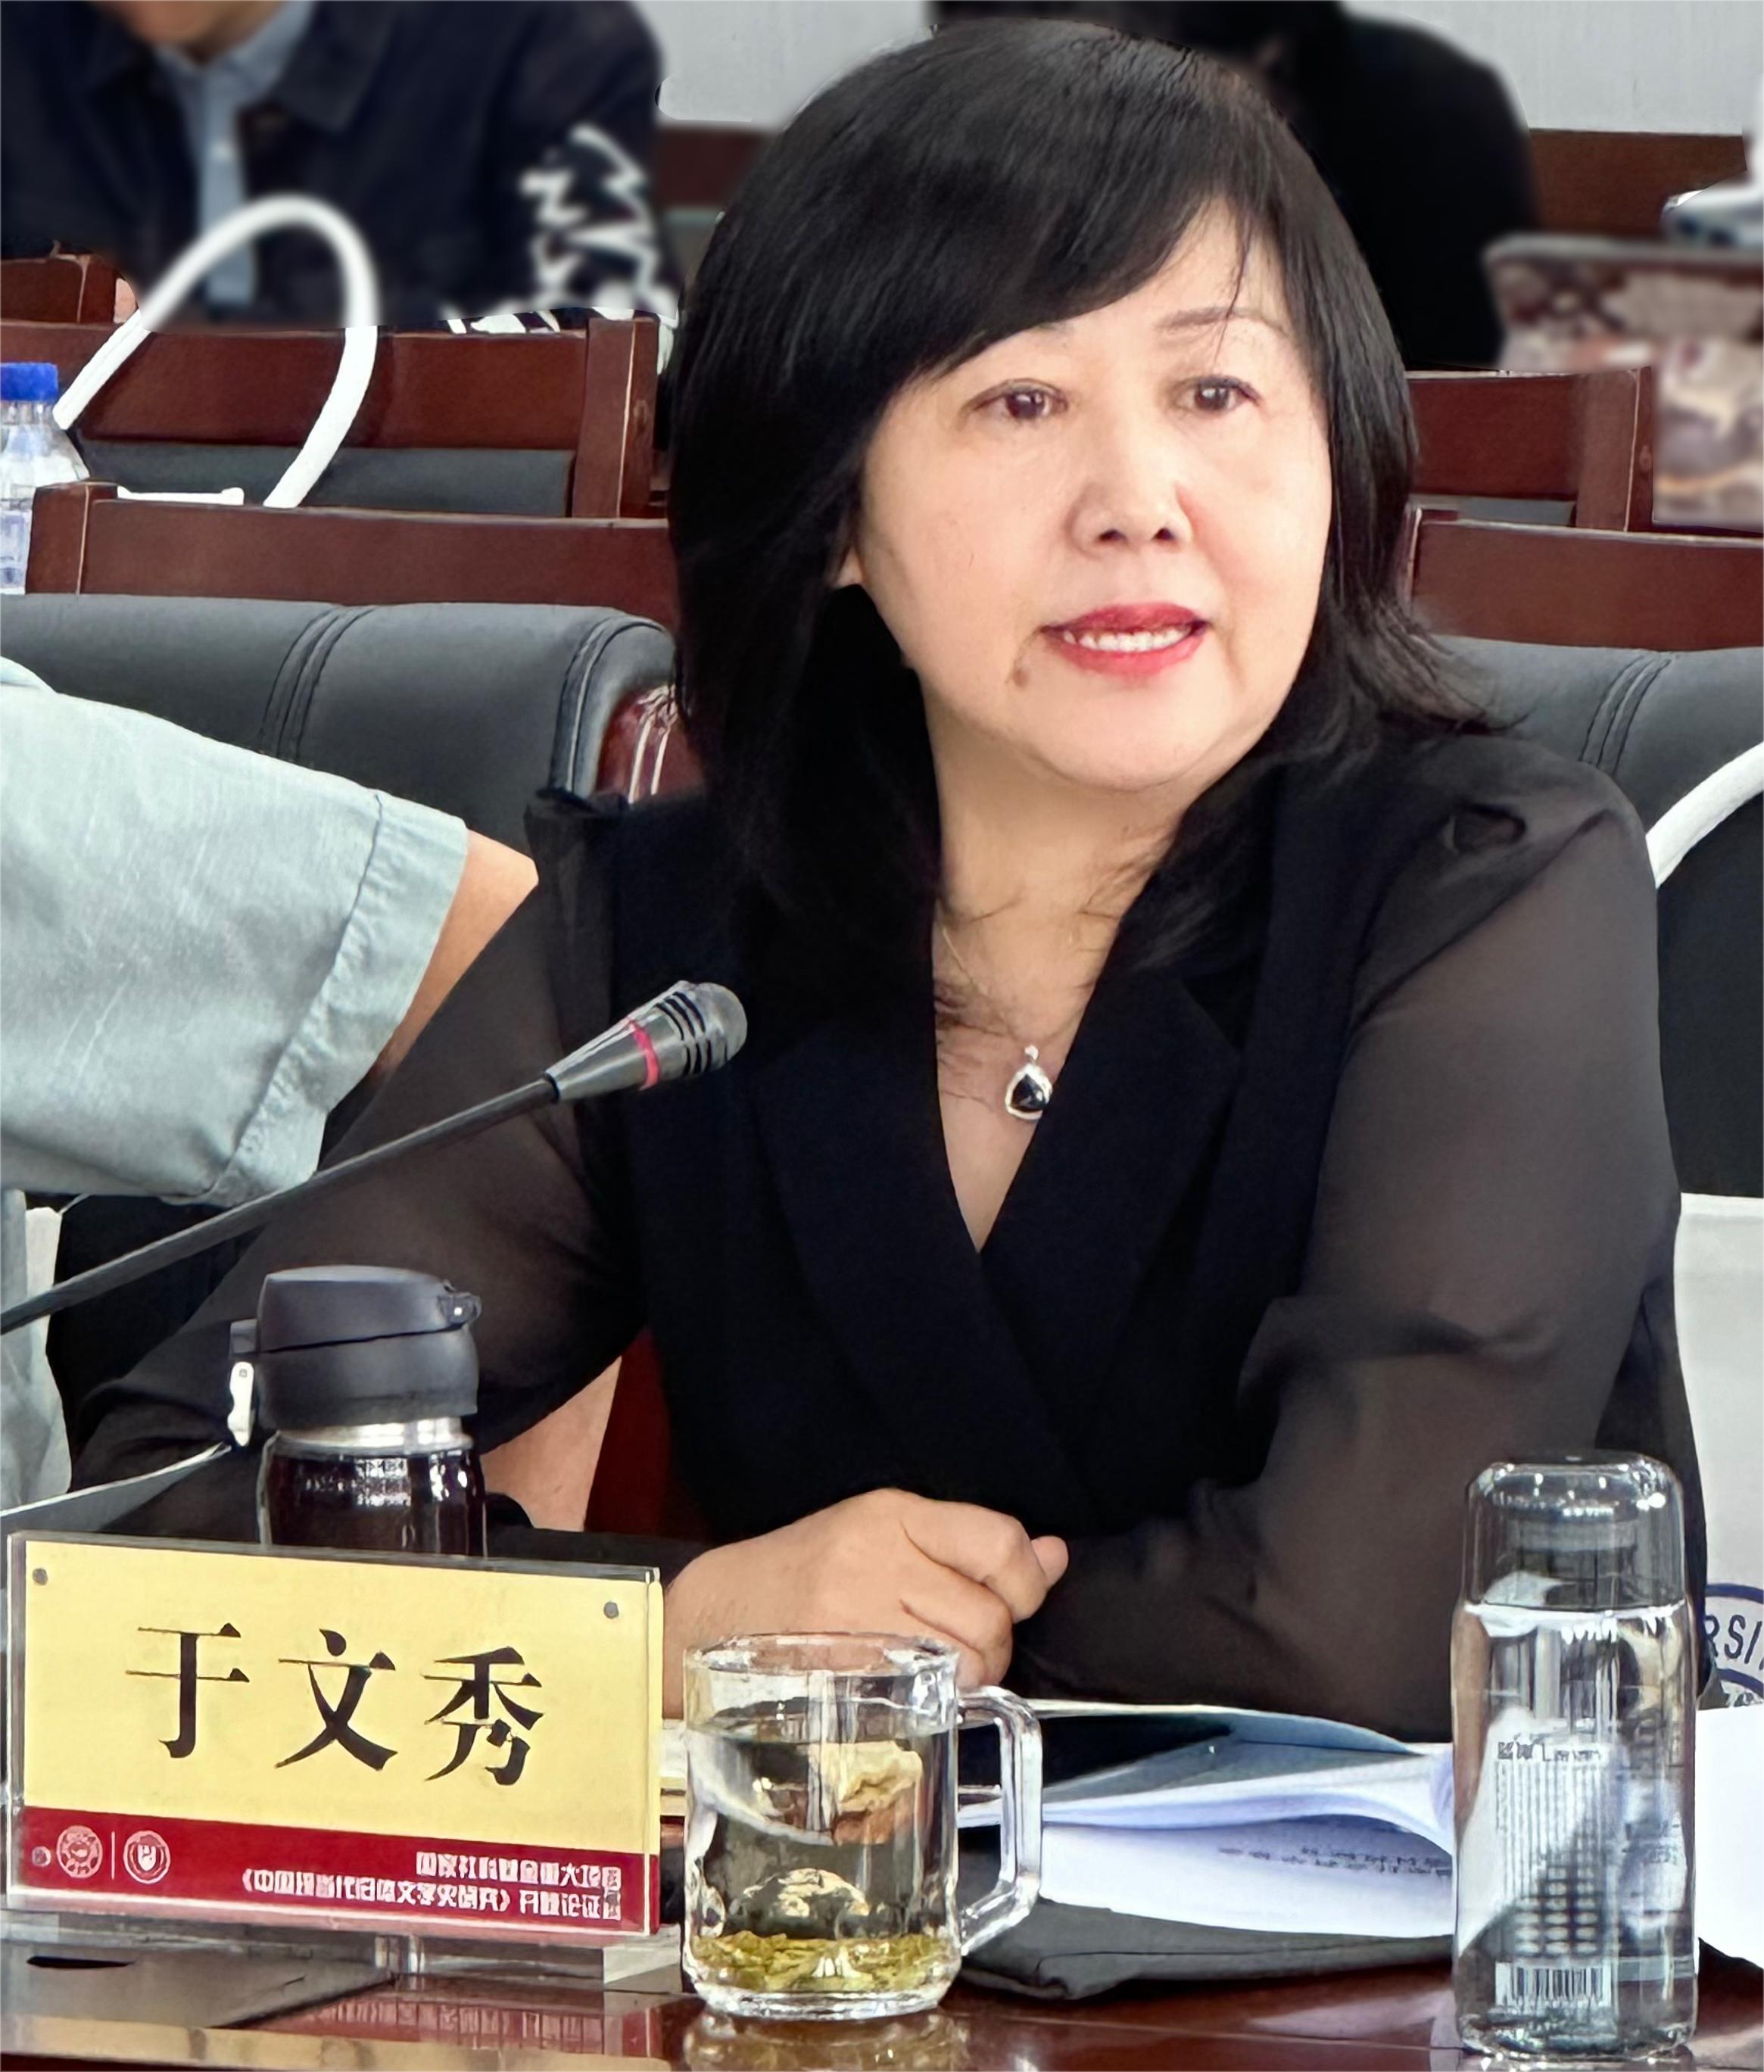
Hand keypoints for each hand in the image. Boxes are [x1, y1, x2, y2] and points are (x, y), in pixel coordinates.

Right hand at [662, 1488, 1068, 1710]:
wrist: (720, 1610)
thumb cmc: (810, 1572)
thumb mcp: (887, 1534)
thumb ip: (971, 1546)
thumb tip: (1054, 1557)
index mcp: (893, 1514)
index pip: (999, 1542)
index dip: (1025, 1581)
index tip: (1014, 1596)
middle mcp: (877, 1559)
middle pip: (989, 1617)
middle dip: (992, 1644)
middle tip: (960, 1646)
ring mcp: (856, 1618)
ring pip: (964, 1662)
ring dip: (965, 1677)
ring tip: (931, 1668)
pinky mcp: (841, 1670)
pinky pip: (924, 1695)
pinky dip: (933, 1700)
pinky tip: (909, 1688)